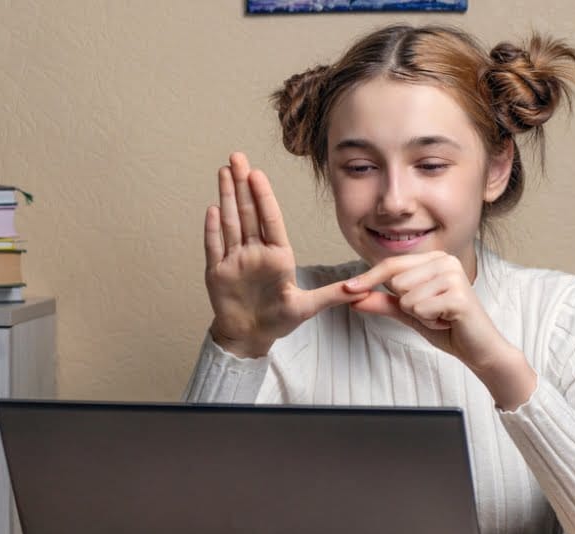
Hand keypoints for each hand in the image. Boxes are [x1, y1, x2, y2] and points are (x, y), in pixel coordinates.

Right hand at [204, 152, 367, 357]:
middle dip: (242, 184)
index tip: (258, 174)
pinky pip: (214, 246)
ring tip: (224, 171)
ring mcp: (235, 260)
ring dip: (227, 197)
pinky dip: (213, 229)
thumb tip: (361, 290)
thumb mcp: (309, 307)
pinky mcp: (218, 272)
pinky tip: (213, 209)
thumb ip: (332, 295)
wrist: (250, 336)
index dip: (264, 196)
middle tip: (238, 157)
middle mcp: (255, 252)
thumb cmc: (279, 319)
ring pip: (231, 223)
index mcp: (278, 255)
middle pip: (248, 213)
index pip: (270, 219)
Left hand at [346, 253, 534, 404]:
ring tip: (441, 317)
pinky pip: (419, 308)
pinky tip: (448, 321)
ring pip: (406, 297)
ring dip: (419, 315)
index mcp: (435, 259)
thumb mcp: (410, 313)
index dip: (368, 279)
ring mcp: (453, 275)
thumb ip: (384, 303)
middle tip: (432, 312)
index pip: (392, 266)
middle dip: (408, 305)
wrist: (479, 349)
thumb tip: (354, 298)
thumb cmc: (448, 327)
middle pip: (396, 282)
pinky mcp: (457, 294)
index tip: (346, 289)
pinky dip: (429, 321)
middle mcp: (445, 261)